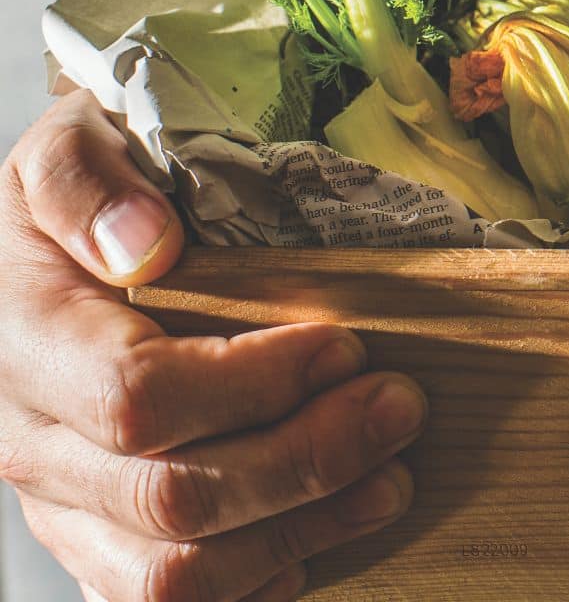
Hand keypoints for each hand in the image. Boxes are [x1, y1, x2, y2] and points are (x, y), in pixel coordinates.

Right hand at [1, 92, 424, 601]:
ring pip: (173, 572)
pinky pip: (168, 600)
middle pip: (171, 496)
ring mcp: (63, 505)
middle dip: (308, 458)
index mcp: (26, 340)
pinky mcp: (98, 540)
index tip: (344, 343)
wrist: (50, 250)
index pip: (136, 395)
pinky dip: (258, 580)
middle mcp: (31, 441)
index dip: (254, 382)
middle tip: (401, 406)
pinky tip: (322, 536)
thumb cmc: (88, 192)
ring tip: (392, 477)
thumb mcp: (75, 142)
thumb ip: (87, 180)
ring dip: (301, 530)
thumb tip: (142, 242)